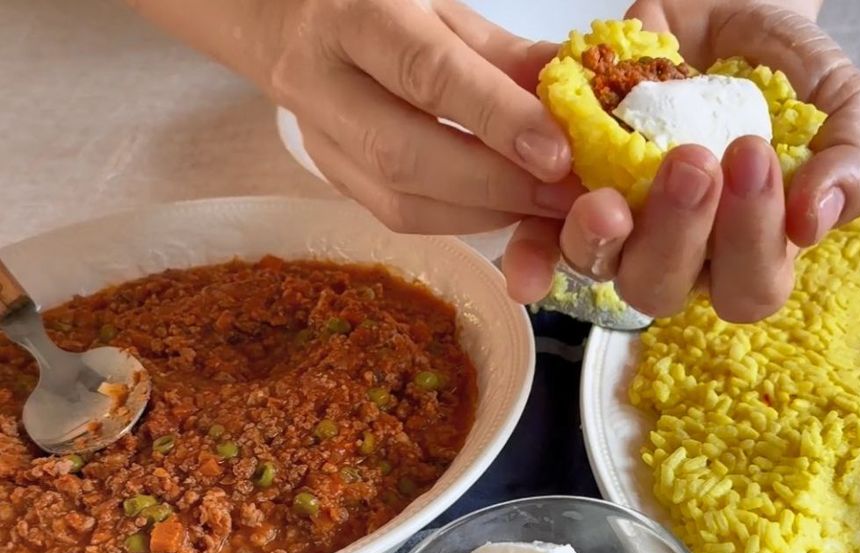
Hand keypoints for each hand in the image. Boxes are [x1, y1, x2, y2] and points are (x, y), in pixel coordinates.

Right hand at [267, 0, 581, 233]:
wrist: (282, 18)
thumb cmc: (374, 6)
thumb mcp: (439, 7)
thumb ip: (503, 55)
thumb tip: (573, 97)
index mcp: (355, 16)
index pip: (428, 74)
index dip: (496, 119)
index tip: (556, 153)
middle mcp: (321, 80)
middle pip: (404, 155)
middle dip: (495, 186)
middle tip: (561, 197)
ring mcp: (317, 137)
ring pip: (398, 201)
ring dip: (483, 214)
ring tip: (543, 207)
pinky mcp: (328, 176)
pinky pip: (395, 215)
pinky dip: (459, 220)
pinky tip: (502, 209)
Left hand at [503, 0, 859, 322]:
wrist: (726, 9)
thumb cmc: (787, 71)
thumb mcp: (841, 103)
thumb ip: (851, 160)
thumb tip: (812, 220)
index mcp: (749, 250)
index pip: (750, 287)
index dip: (751, 242)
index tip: (755, 157)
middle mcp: (682, 254)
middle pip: (666, 292)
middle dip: (679, 236)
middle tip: (695, 161)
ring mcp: (623, 228)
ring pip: (603, 269)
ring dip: (604, 241)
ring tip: (610, 196)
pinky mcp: (569, 194)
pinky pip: (542, 238)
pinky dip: (534, 246)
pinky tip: (532, 237)